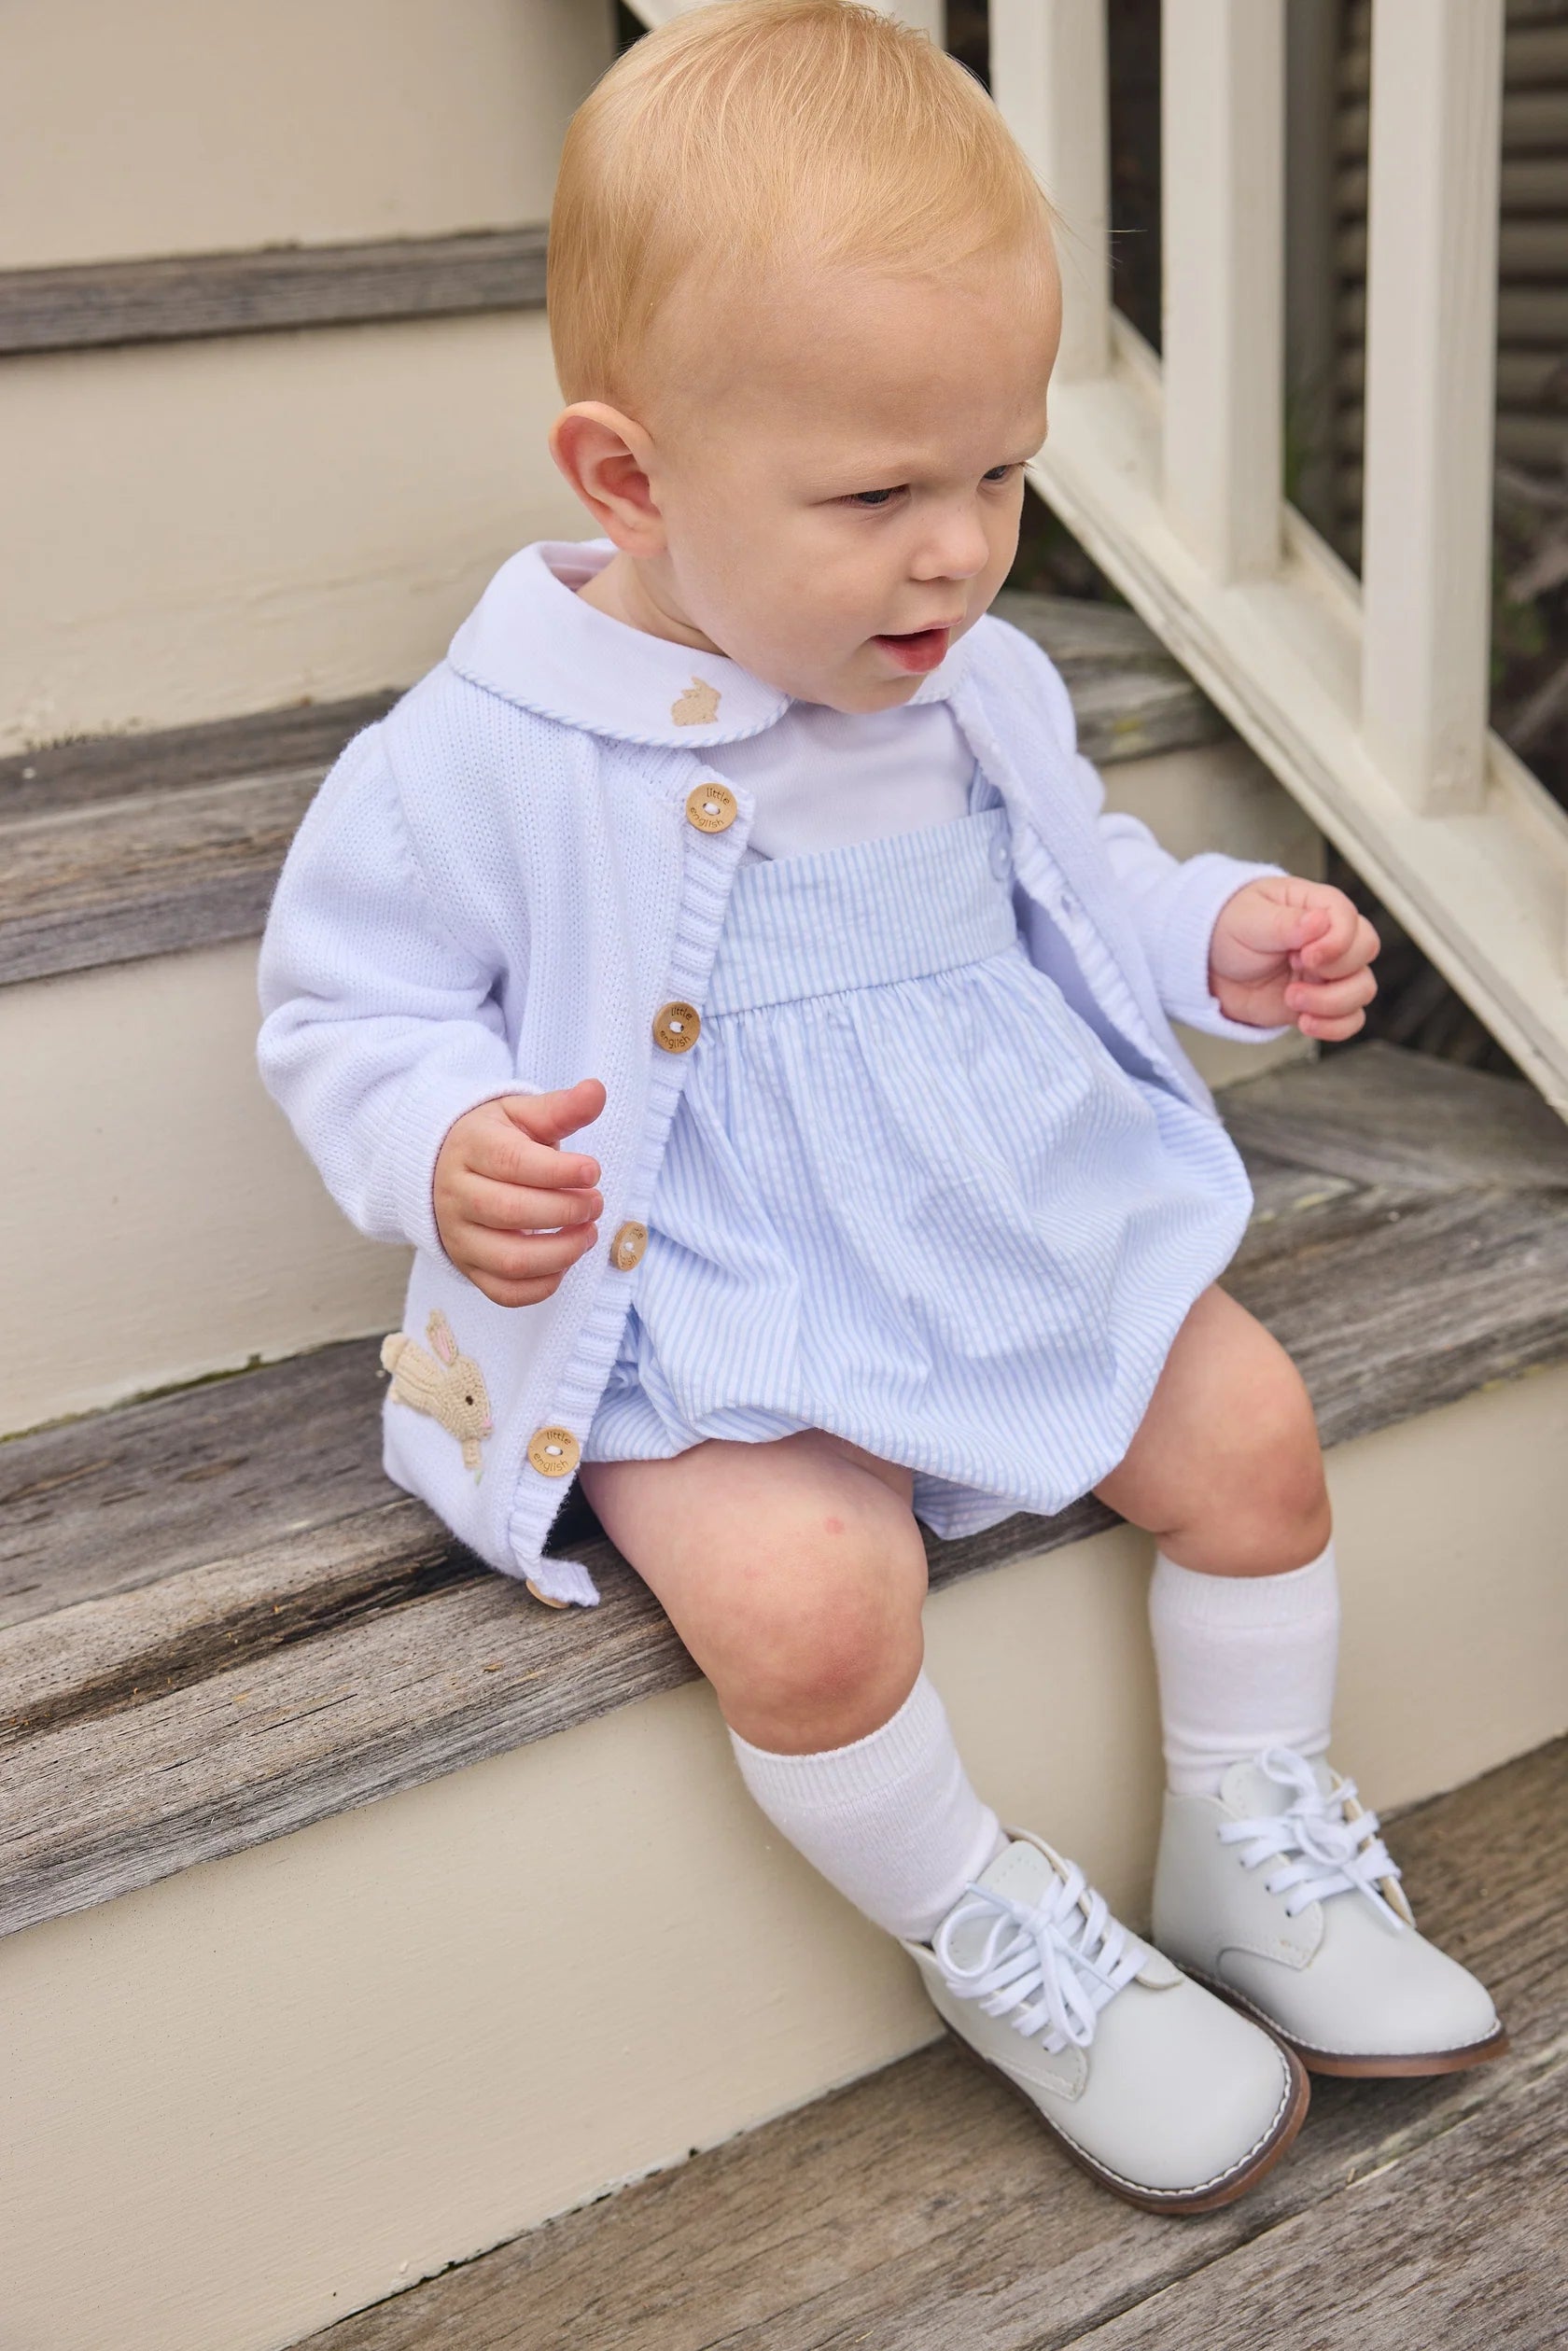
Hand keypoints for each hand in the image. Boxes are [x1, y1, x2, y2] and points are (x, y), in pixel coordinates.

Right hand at [433, 1078, 605, 1306]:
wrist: (444, 1167)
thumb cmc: (495, 1139)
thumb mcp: (522, 1115)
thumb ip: (561, 1108)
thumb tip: (598, 1091)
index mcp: (470, 1148)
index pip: (513, 1164)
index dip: (560, 1171)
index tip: (593, 1171)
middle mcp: (456, 1195)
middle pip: (511, 1212)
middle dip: (565, 1211)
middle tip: (596, 1203)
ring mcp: (458, 1236)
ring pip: (509, 1259)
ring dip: (560, 1253)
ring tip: (588, 1234)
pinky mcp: (467, 1267)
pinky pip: (503, 1292)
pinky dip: (541, 1287)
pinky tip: (564, 1263)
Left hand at [1209, 877, 1379, 1039]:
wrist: (1203, 965)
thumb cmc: (1225, 928)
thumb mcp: (1248, 919)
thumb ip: (1284, 923)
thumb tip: (1319, 921)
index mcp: (1316, 907)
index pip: (1350, 920)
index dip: (1336, 942)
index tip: (1305, 955)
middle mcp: (1328, 939)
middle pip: (1365, 953)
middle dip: (1334, 971)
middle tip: (1294, 971)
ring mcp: (1325, 973)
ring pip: (1362, 990)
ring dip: (1331, 1003)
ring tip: (1291, 999)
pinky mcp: (1318, 1003)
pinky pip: (1348, 1020)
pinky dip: (1334, 1027)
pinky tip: (1305, 1022)